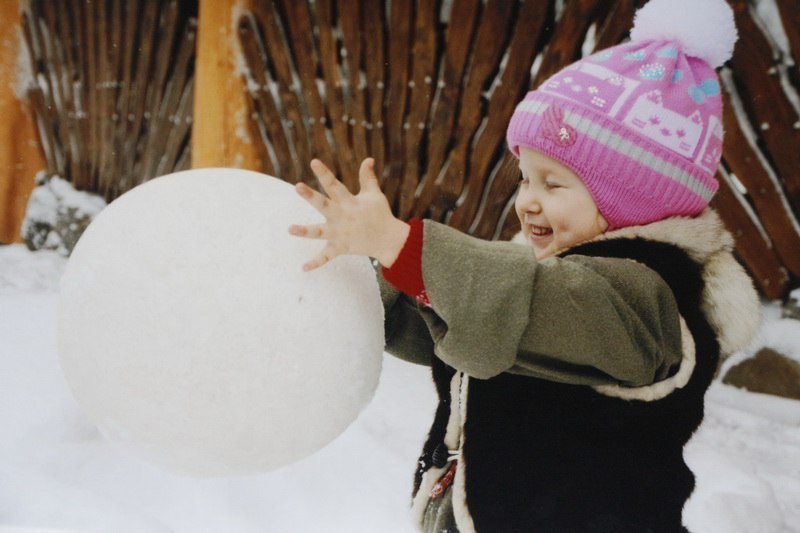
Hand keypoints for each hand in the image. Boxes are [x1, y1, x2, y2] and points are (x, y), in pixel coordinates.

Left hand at [288, 158, 410, 271]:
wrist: (389, 240)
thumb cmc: (380, 214)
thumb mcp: (374, 194)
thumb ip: (367, 178)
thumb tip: (368, 159)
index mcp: (349, 202)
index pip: (334, 185)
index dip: (324, 173)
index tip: (314, 162)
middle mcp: (342, 216)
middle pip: (324, 205)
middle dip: (311, 196)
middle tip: (297, 186)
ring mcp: (340, 233)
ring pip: (319, 232)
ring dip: (305, 231)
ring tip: (290, 229)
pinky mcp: (340, 248)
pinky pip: (326, 257)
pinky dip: (316, 263)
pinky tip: (303, 268)